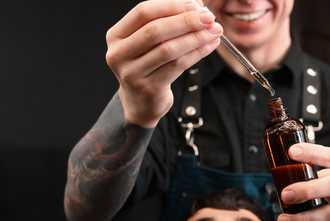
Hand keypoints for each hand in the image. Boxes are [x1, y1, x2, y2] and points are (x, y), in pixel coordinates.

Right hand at [105, 0, 222, 127]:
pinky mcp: (149, 88)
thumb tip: (196, 6)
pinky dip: (196, 54)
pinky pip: (177, 66)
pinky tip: (208, 46)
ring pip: (168, 49)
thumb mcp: (148, 42)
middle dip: (186, 21)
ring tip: (214, 31)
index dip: (171, 6)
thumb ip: (167, 22)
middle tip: (209, 17)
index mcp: (116, 36)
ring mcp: (132, 73)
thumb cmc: (147, 66)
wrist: (140, 102)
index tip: (195, 4)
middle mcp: (119, 54)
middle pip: (155, 30)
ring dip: (195, 38)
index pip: (143, 12)